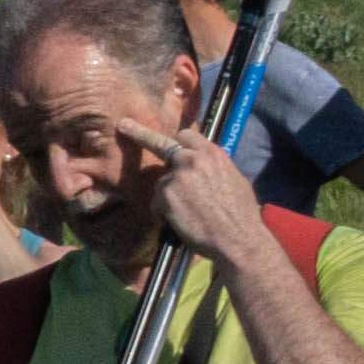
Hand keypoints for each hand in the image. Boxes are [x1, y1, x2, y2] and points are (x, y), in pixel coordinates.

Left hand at [114, 111, 267, 269]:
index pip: (186, 135)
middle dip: (140, 134)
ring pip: (161, 183)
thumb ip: (211, 168)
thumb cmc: (239, 213)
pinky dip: (163, 213)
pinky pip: (157, 203)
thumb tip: (202, 167)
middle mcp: (192, 159)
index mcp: (212, 154)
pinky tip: (180, 222)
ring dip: (167, 197)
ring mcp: (177, 176)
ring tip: (189, 214)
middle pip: (161, 144)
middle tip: (124, 126)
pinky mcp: (165, 194)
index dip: (177, 141)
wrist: (236, 237)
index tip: (161, 136)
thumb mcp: (232, 179)